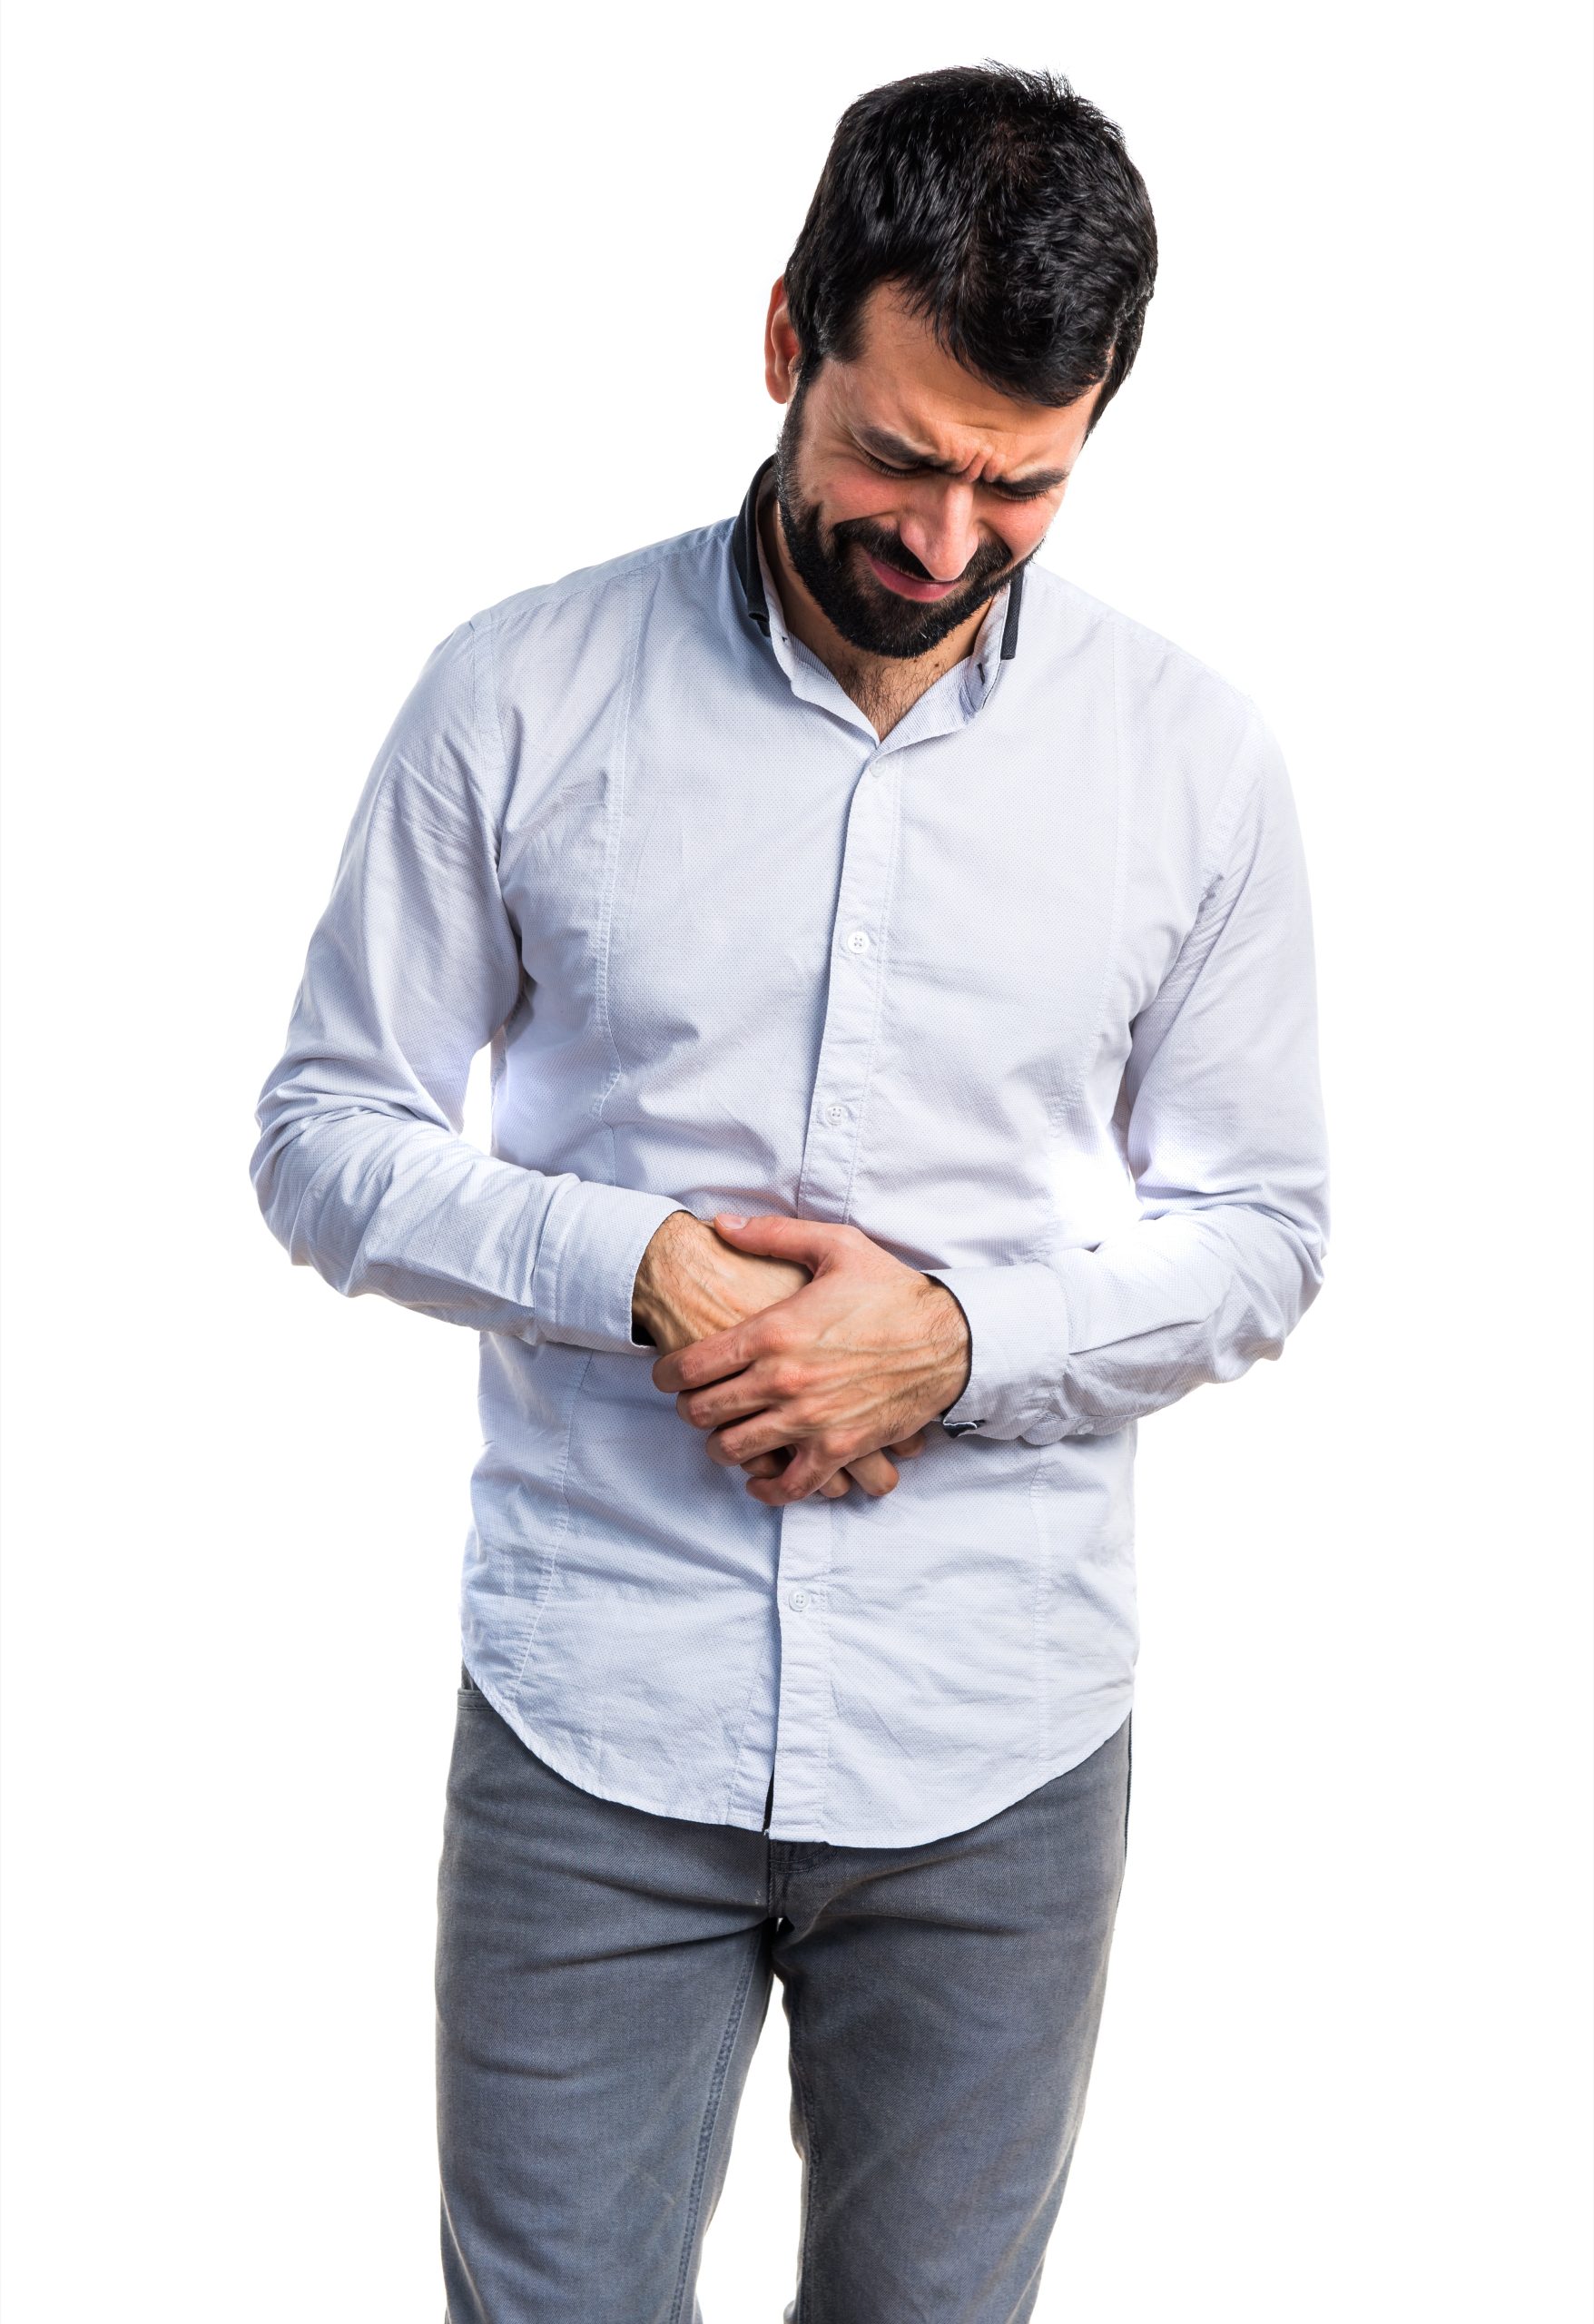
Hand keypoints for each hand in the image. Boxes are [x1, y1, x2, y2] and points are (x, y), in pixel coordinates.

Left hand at [649, 1213, 971, 1505]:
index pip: (691, 1365)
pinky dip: (767, 1489)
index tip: (667, 1375)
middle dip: (688, 1409)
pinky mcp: (840, 1449)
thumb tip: (720, 1223)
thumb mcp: (835, 1247)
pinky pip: (789, 1486)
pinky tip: (761, 1480)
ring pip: (735, 1450)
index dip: (666, 1374)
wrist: (950, 1337)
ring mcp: (810, 1420)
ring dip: (720, 1446)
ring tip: (724, 1436)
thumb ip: (772, 1234)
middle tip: (692, 1403)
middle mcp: (783, 1380)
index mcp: (773, 1332)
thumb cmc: (892, 1291)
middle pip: (703, 1411)